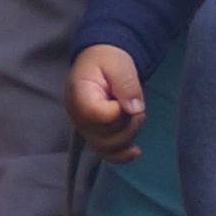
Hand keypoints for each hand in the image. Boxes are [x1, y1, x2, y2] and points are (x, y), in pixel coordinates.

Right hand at [66, 45, 150, 160]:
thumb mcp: (119, 64)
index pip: (96, 115)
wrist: (101, 61)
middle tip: (135, 105)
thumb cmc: (108, 60)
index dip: (117, 112)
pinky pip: (104, 153)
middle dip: (127, 123)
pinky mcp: (93, 134)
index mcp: (79, 94)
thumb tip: (135, 109)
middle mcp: (77, 115)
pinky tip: (135, 152)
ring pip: (105, 147)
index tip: (123, 98)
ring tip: (137, 118)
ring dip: (128, 136)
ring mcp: (84, 127)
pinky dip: (121, 156)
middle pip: (103, 134)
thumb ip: (126, 84)